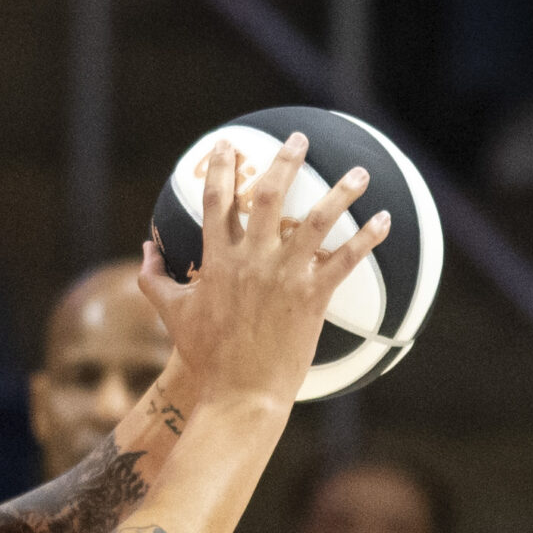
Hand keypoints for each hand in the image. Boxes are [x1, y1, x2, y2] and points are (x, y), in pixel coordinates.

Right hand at [142, 133, 386, 411]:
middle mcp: (252, 261)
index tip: (229, 145)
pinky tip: (385, 220)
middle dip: (285, 160)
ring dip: (341, 192)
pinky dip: (367, 238)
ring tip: (359, 172)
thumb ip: (153, 278)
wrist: (239, 394)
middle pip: (270, 196)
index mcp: (218, 260)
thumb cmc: (205, 356)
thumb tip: (147, 248)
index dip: (222, 168)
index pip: (217, 201)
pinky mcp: (312, 297)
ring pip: (317, 221)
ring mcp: (284, 277)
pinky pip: (345, 260)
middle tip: (299, 138)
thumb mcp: (172, 314)